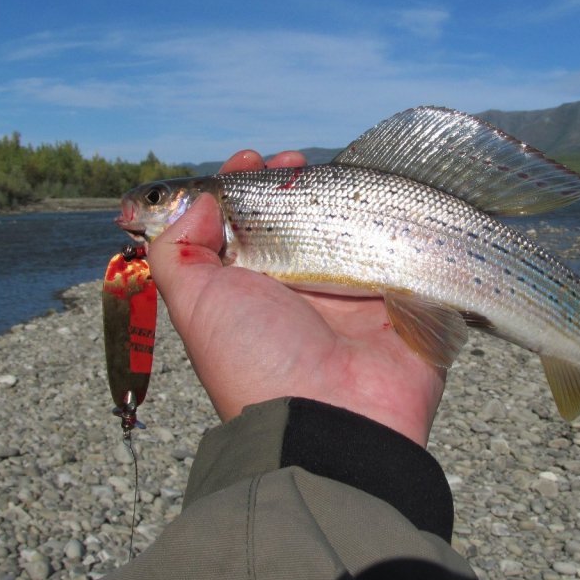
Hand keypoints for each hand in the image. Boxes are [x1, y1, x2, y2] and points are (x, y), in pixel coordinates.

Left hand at [146, 150, 446, 446]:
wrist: (336, 421)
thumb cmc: (256, 360)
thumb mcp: (195, 306)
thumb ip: (178, 252)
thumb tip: (198, 204)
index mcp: (252, 290)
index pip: (246, 225)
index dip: (245, 187)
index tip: (252, 159)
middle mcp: (299, 291)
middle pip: (296, 219)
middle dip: (294, 183)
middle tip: (295, 162)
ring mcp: (353, 293)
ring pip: (346, 226)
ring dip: (340, 192)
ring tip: (333, 170)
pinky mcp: (401, 298)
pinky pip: (401, 248)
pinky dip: (393, 219)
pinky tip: (381, 194)